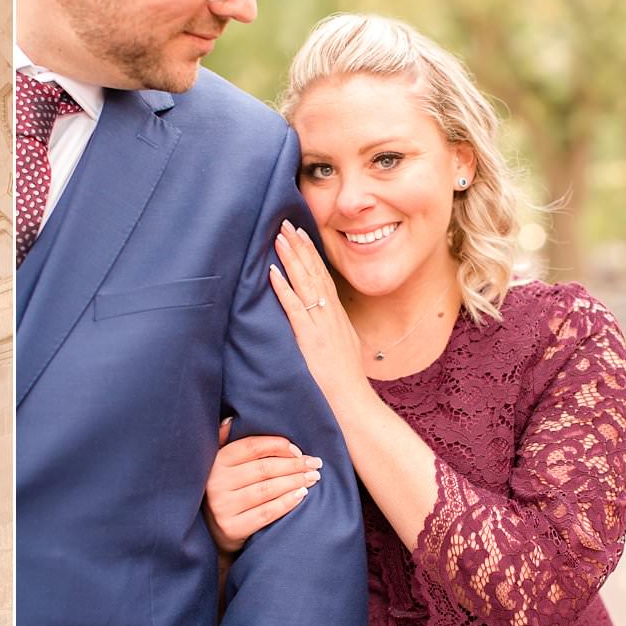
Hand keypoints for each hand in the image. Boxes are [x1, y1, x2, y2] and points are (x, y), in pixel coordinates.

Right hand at [204, 419, 321, 552]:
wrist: (213, 531)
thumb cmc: (225, 490)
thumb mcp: (219, 464)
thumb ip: (224, 441)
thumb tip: (232, 420)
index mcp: (216, 461)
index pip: (251, 447)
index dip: (278, 446)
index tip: (298, 450)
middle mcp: (216, 482)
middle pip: (264, 468)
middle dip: (294, 465)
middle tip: (315, 464)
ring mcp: (223, 506)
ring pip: (267, 489)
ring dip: (295, 482)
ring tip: (313, 478)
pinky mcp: (232, 527)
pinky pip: (266, 512)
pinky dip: (287, 502)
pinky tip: (301, 495)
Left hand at [269, 222, 371, 411]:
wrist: (352, 402)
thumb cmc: (343, 380)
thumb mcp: (341, 346)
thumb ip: (331, 330)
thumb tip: (322, 322)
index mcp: (336, 315)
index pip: (322, 276)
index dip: (310, 254)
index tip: (300, 234)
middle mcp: (330, 314)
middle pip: (314, 272)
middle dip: (300, 246)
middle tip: (285, 223)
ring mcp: (321, 324)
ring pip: (305, 284)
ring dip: (291, 259)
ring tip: (279, 237)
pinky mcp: (310, 338)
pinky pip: (295, 308)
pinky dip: (283, 289)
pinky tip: (272, 273)